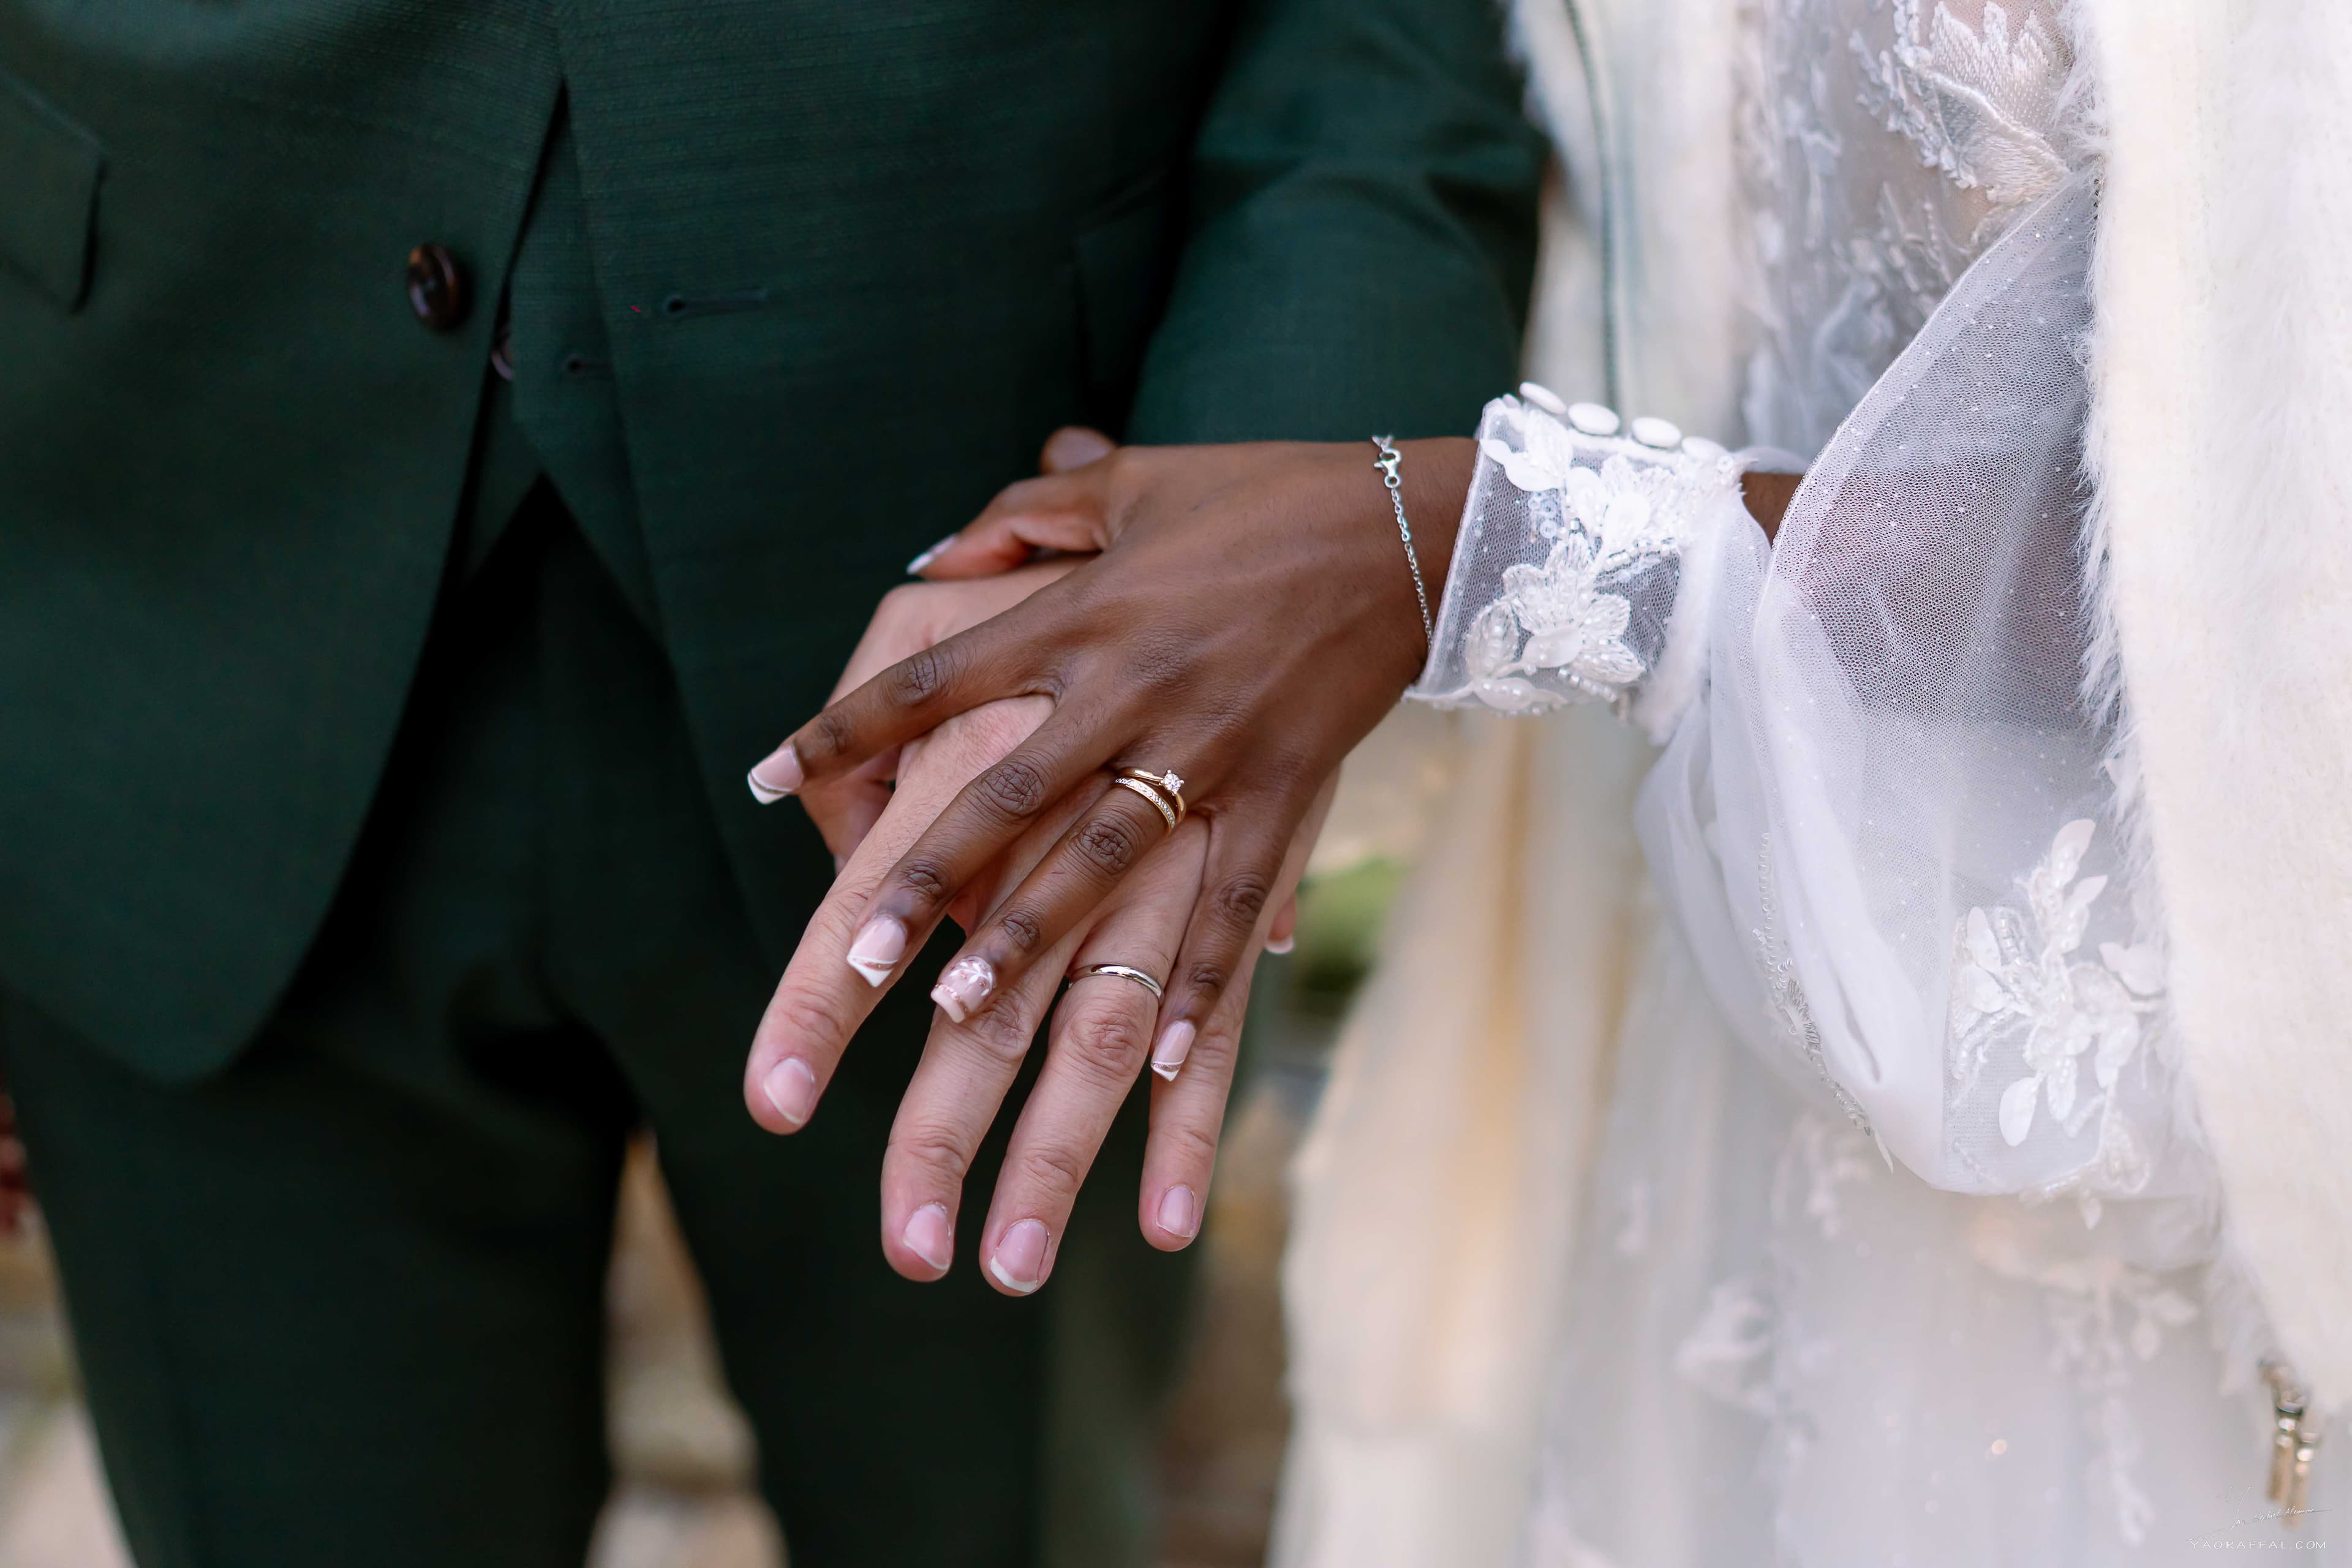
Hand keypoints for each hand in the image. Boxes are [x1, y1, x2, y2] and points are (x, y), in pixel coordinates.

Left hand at [748, 437, 1478, 1087]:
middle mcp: (1132, 685)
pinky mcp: (1285, 790)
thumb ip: (1027, 519)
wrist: (1413, 527)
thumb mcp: (1136, 485)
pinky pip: (1233, 901)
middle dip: (924, 876)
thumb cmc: (1264, 497)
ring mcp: (1210, 746)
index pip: (936, 677)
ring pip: (1101, 858)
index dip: (845, 727)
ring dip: (1029, 937)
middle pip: (1003, 792)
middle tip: (851, 956)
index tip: (764, 777)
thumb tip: (934, 552)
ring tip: (961, 1008)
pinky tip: (1161, 1055)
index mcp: (1083, 611)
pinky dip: (1199, 980)